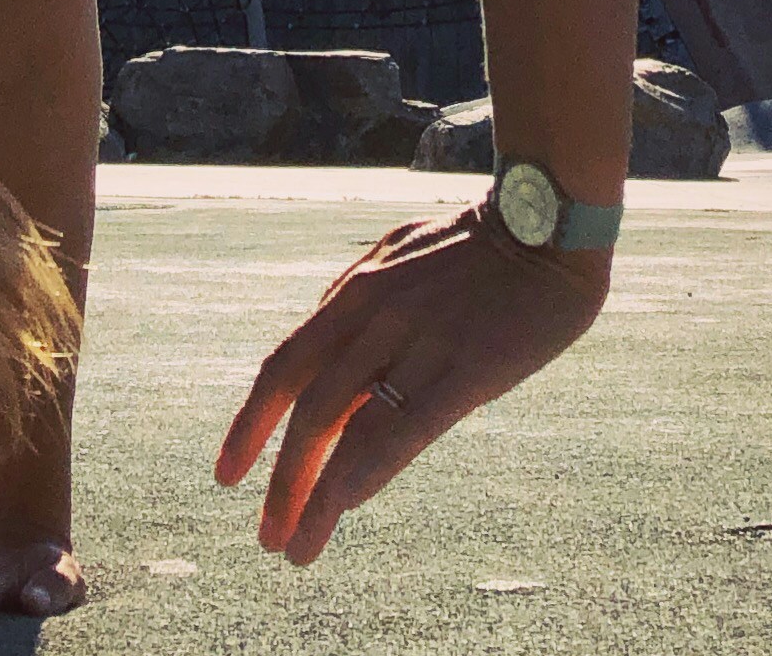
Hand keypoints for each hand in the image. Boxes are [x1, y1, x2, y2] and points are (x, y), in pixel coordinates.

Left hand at [216, 203, 604, 565]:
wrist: (545, 223)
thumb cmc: (472, 245)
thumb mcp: (397, 259)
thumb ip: (355, 307)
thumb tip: (317, 356)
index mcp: (356, 291)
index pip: (284, 368)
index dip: (250, 426)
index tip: (226, 476)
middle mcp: (377, 316)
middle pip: (311, 411)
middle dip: (282, 481)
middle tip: (266, 536)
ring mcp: (423, 342)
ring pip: (352, 430)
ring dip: (317, 495)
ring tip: (298, 547)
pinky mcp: (470, 368)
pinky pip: (408, 427)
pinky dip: (368, 470)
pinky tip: (345, 506)